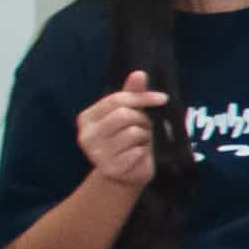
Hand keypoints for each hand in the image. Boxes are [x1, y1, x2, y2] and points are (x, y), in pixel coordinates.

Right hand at [71, 72, 166, 189]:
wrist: (126, 175)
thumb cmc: (128, 141)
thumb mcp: (130, 115)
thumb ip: (132, 94)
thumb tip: (139, 73)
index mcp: (86, 118)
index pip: (117, 99)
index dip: (143, 97)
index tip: (163, 98)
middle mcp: (86, 135)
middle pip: (124, 115)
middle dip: (143, 120)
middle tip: (147, 129)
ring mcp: (95, 153)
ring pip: (133, 132)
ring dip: (145, 137)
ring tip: (141, 143)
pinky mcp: (110, 168)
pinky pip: (137, 152)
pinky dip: (144, 152)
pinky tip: (138, 156)